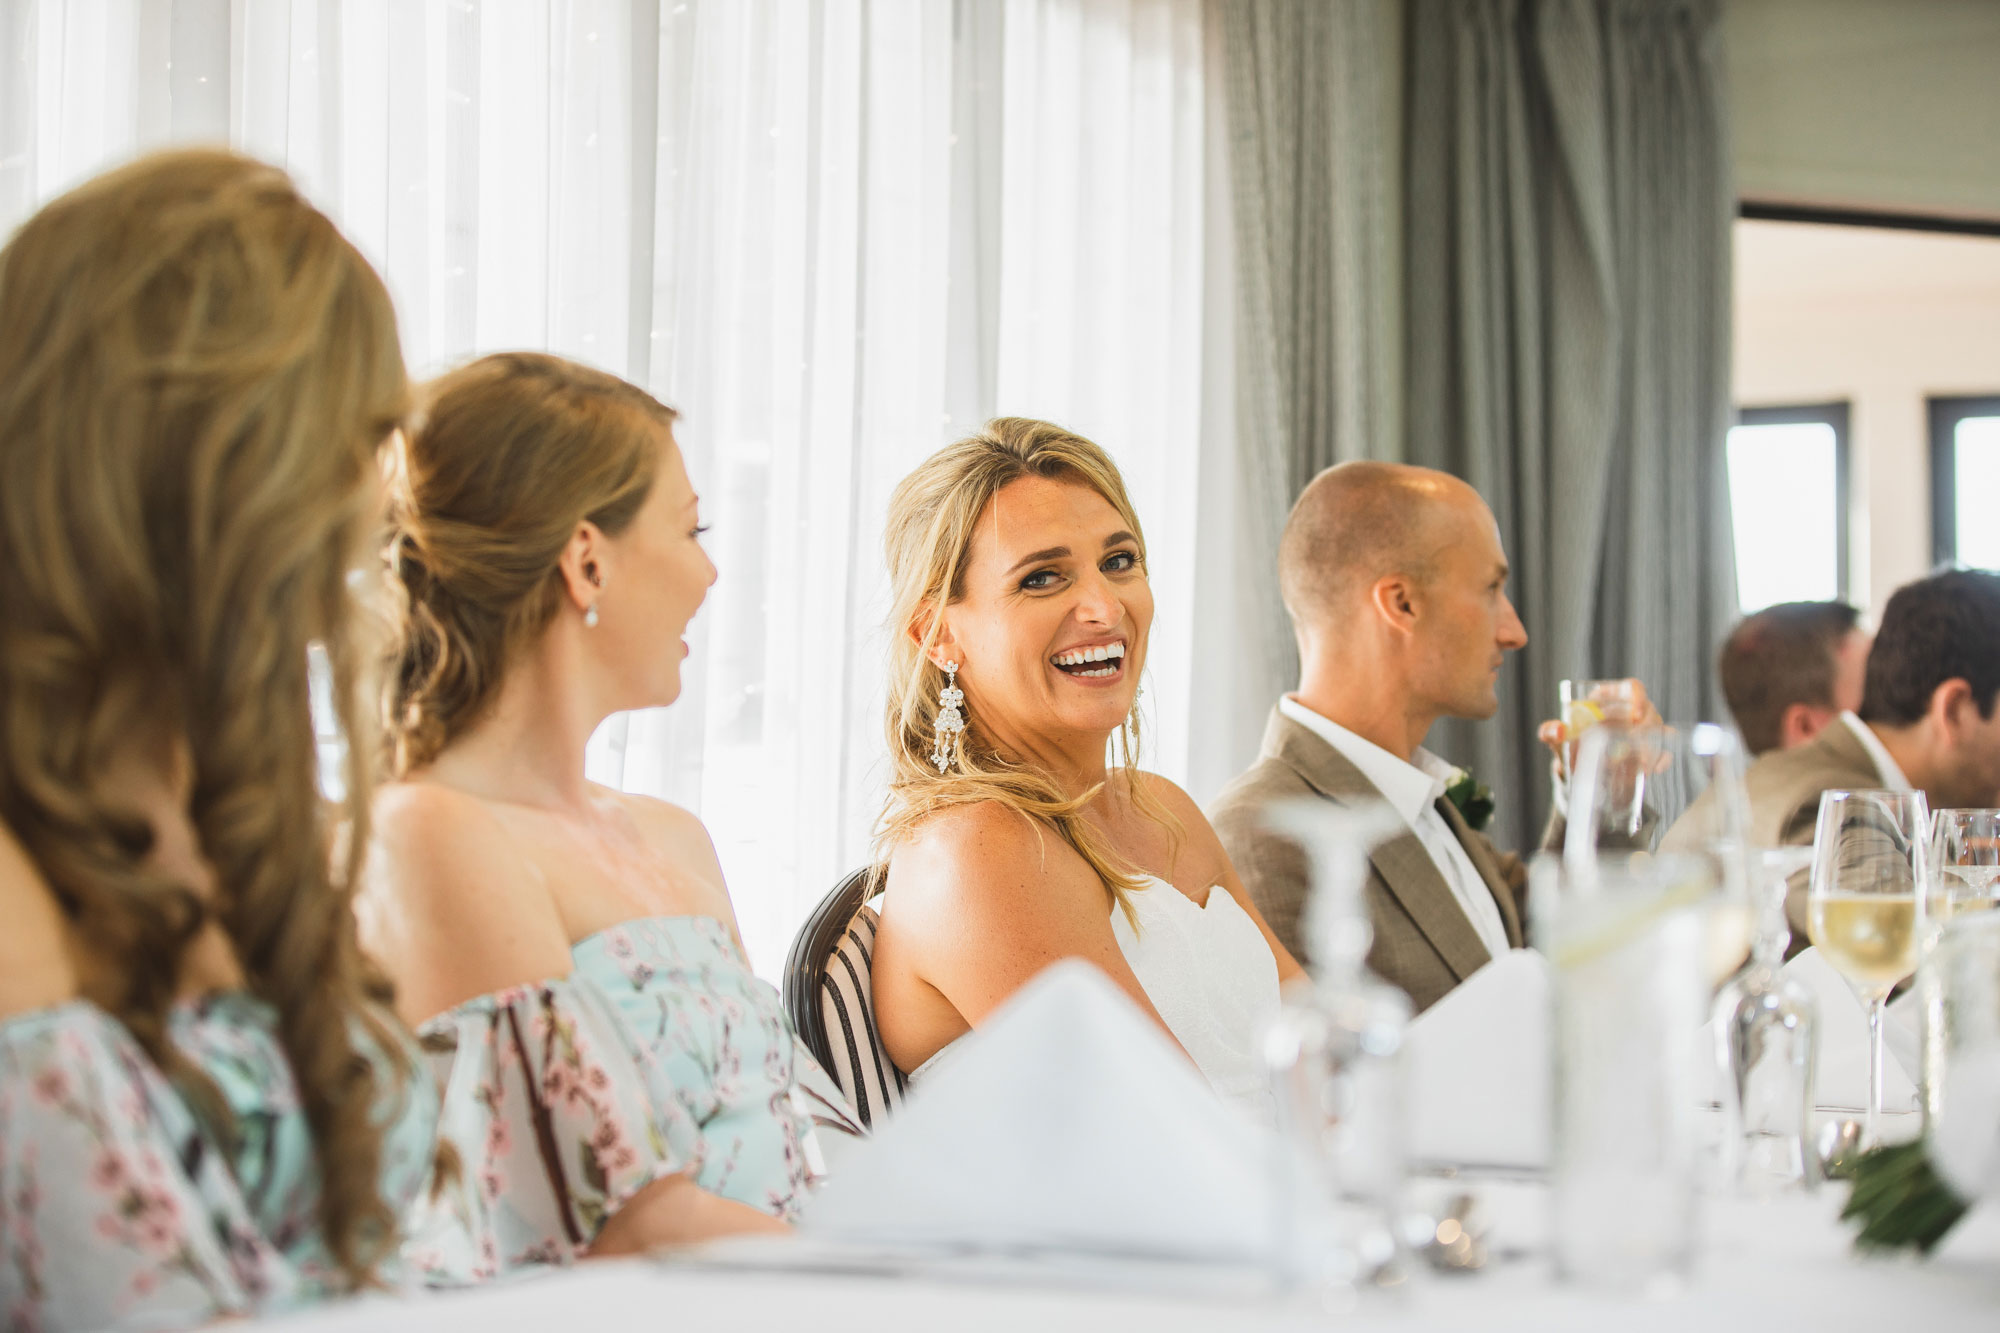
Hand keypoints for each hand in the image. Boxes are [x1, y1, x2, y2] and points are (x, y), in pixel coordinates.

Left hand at [1536, 678, 1657, 779]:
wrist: (1576, 769)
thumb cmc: (1569, 743)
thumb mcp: (1557, 738)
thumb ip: (1550, 732)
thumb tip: (1557, 729)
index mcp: (1610, 699)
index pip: (1631, 688)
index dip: (1638, 697)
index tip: (1636, 714)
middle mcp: (1630, 711)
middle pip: (1649, 712)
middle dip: (1646, 730)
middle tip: (1636, 748)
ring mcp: (1642, 730)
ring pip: (1658, 731)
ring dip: (1652, 747)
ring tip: (1641, 766)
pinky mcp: (1649, 750)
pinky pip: (1663, 750)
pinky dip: (1662, 759)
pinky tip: (1655, 769)